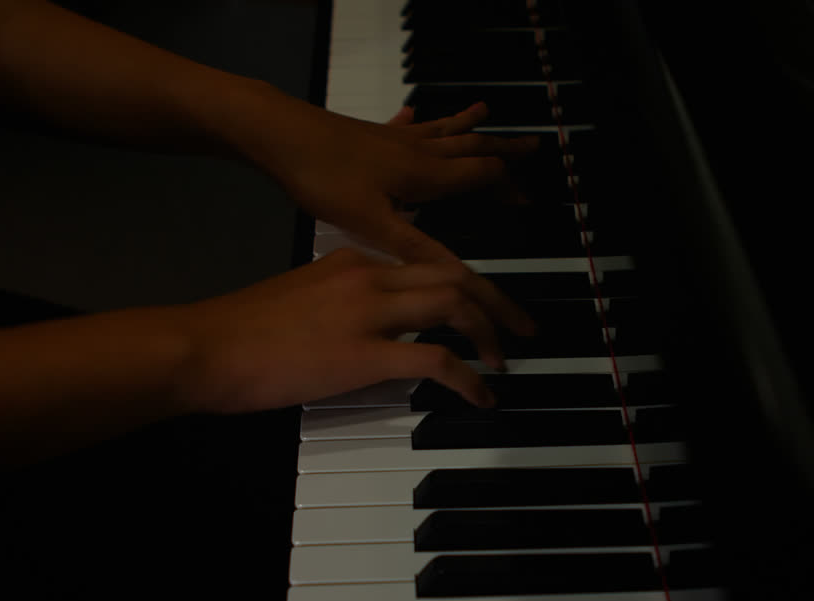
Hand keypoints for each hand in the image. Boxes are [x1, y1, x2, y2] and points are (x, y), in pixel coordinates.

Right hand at [171, 248, 529, 413]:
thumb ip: (340, 302)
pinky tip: (480, 393)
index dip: (463, 284)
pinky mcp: (364, 354)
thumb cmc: (239, 332)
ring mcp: (367, 312)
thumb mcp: (299, 297)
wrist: (205, 347)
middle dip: (496, 299)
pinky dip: (468, 376)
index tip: (482, 303)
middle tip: (520, 326)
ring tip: (505, 358)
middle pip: (454, 273)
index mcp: (351, 259)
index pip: (425, 261)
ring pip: (454, 304)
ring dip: (489, 331)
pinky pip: (436, 359)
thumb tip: (368, 328)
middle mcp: (367, 275)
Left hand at [229, 84, 535, 264]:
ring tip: (487, 113)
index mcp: (426, 175)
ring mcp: (394, 138)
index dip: (508, 188)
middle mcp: (418, 152)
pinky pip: (407, 123)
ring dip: (469, 127)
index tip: (528, 199)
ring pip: (444, 130)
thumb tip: (462, 278)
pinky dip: (421, 119)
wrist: (280, 135)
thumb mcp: (372, 223)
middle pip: (472, 148)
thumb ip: (419, 248)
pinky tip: (415, 110)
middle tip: (532, 148)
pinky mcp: (370, 134)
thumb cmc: (324, 179)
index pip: (482, 177)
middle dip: (503, 151)